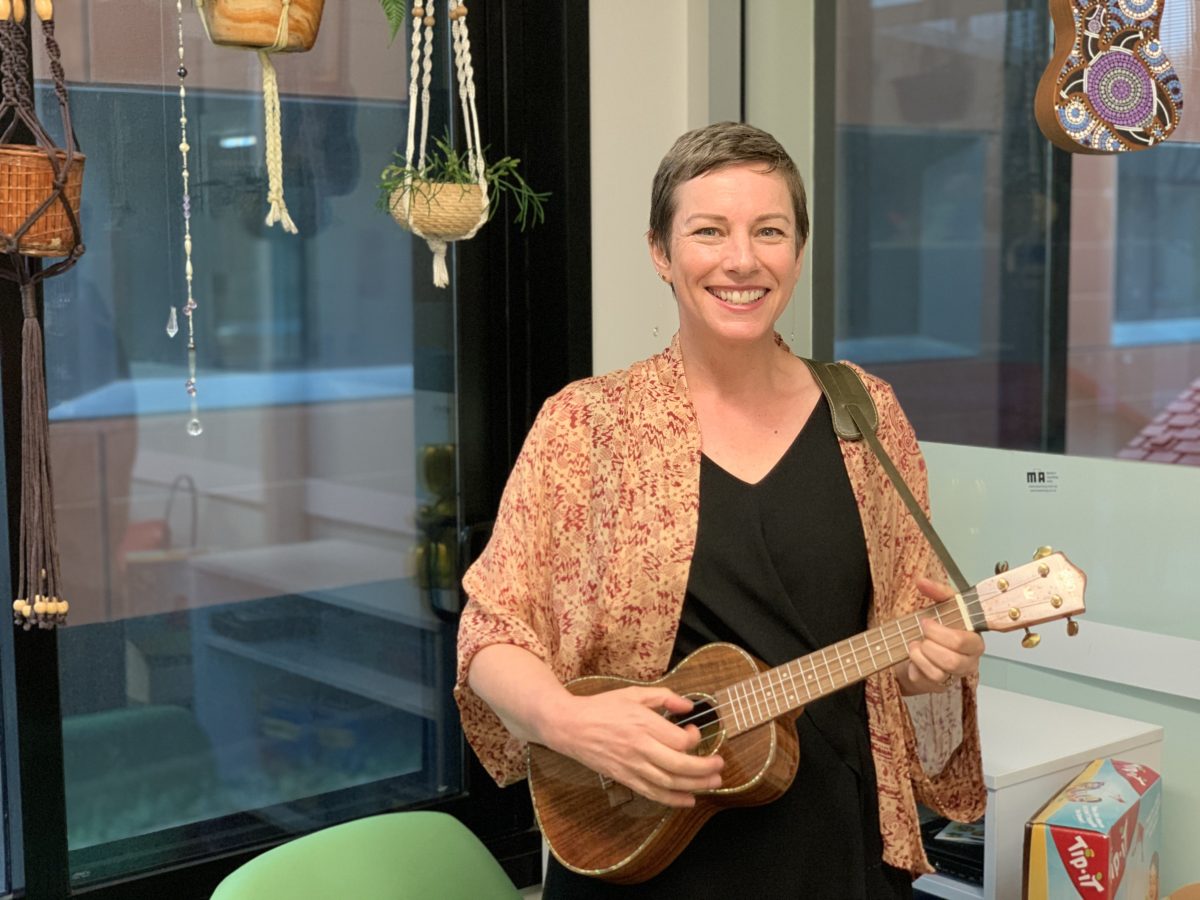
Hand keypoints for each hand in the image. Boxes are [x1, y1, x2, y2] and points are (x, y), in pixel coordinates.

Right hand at [543, 685, 724, 807]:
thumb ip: (664, 697)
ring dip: (695, 786)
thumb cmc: (602, 707)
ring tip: (713, 783)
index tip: (694, 731)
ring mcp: (632, 766)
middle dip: (705, 769)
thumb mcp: (633, 693)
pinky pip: (653, 793)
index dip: (695, 738)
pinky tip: (689, 800)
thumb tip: (688, 706)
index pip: (680, 740)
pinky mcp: (625, 778)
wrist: (570, 726)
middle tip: (719, 766)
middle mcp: (639, 747)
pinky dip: (673, 800)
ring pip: (669, 783)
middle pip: (680, 765)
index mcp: (643, 723)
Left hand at [895, 577, 985, 695]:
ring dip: (920, 656)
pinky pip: (926, 680)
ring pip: (939, 672)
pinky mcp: (940, 686)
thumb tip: (922, 581)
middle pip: (951, 660)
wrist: (923, 644)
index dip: (940, 632)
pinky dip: (915, 667)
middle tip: (920, 635)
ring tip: (915, 645)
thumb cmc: (939, 626)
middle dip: (929, 645)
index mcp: (974, 641)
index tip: (926, 622)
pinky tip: (915, 658)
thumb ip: (936, 591)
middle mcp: (969, 661)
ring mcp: (955, 676)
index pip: (963, 642)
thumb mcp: (941, 605)